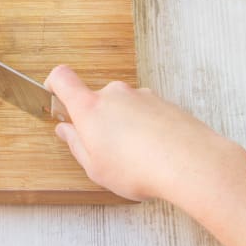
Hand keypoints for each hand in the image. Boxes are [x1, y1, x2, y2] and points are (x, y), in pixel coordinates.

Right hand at [45, 65, 224, 200]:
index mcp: (90, 107)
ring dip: (122, 127)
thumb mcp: (95, 167)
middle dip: (96, 122)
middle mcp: (114, 94)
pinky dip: (144, 129)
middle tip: (102, 150)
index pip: (62, 78)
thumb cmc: (140, 168)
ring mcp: (142, 96)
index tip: (54, 96)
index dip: (54, 84)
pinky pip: (145, 113)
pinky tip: (153, 154)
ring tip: (134, 158)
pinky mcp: (164, 103)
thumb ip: (76, 144)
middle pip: (95, 99)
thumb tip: (66, 130)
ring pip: (122, 108)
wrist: (191, 164)